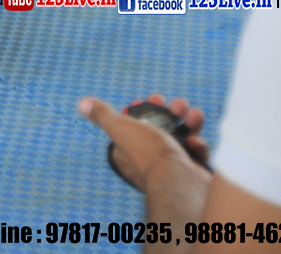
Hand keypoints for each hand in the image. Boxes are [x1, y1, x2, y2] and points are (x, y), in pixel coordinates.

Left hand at [79, 94, 210, 194]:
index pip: (135, 123)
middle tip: (179, 105)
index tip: (156, 98)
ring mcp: (169, 166)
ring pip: (180, 137)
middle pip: (160, 127)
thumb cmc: (149, 153)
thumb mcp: (121, 128)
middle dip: (171, 112)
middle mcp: (147, 159)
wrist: (179, 181)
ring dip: (188, 123)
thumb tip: (82, 104)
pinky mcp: (189, 171)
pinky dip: (198, 144)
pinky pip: (194, 152)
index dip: (146, 108)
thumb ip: (103, 115)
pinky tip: (196, 143)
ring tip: (194, 116)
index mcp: (127, 149)